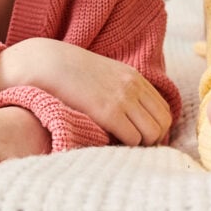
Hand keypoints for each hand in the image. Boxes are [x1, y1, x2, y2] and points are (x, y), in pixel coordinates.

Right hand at [0, 38, 171, 145]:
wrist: (47, 63)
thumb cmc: (70, 74)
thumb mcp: (103, 74)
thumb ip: (120, 89)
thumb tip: (130, 113)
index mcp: (134, 77)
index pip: (164, 109)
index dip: (157, 127)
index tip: (142, 138)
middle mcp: (133, 86)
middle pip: (163, 122)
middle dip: (153, 139)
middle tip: (134, 147)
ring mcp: (123, 98)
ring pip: (152, 133)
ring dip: (140, 144)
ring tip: (121, 146)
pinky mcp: (108, 111)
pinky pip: (132, 138)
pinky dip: (126, 146)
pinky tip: (110, 144)